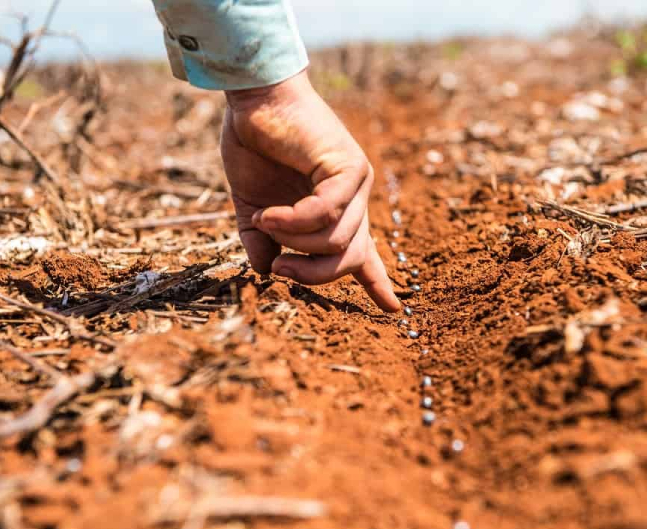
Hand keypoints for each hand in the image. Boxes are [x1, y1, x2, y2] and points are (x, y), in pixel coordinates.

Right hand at [221, 71, 400, 311]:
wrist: (254, 100)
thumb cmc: (254, 146)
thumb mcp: (253, 206)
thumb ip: (263, 241)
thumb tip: (266, 272)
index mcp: (336, 213)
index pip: (364, 254)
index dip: (377, 284)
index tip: (393, 310)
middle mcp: (353, 201)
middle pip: (349, 259)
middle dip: (313, 276)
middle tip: (281, 270)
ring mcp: (357, 184)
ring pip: (337, 240)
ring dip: (295, 242)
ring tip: (264, 222)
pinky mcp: (351, 167)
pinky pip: (327, 212)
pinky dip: (293, 221)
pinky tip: (267, 214)